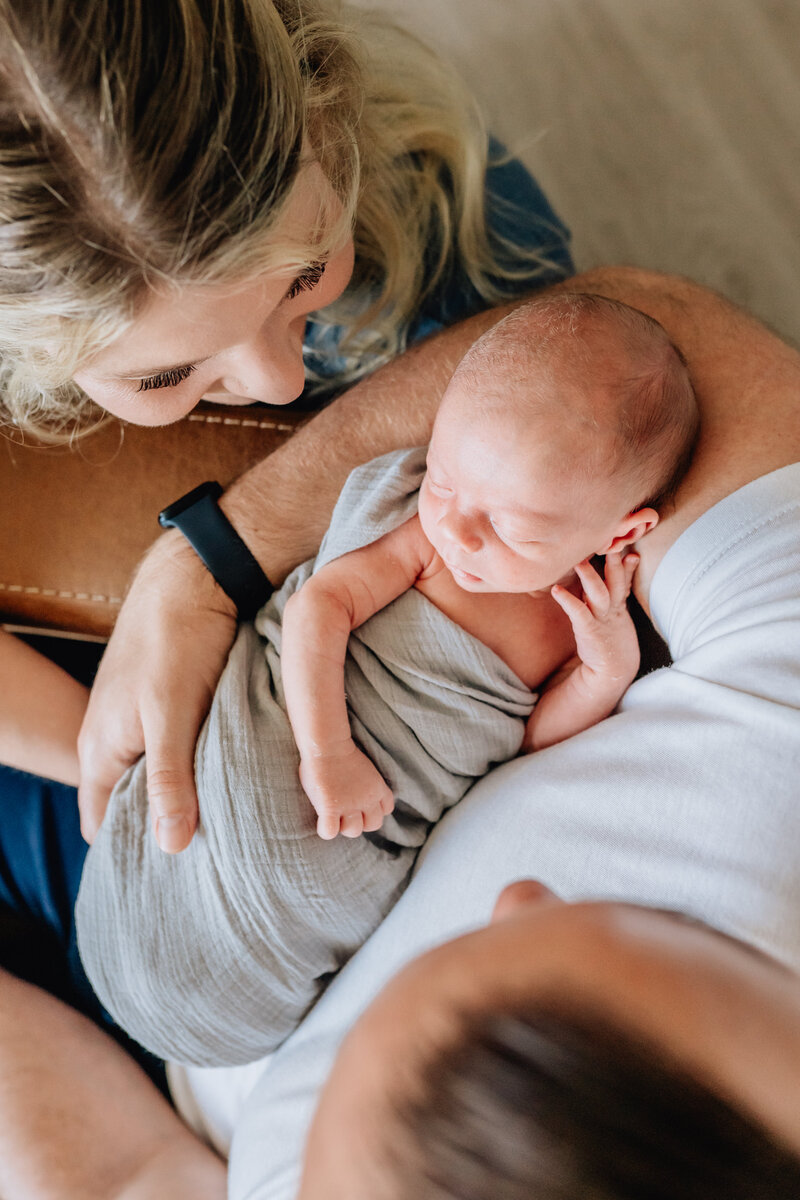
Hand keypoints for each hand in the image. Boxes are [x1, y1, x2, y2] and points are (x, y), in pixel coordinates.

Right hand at [77, 532, 236, 852]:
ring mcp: (143, 719)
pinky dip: (201, 767)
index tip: (173, 881)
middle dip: (164, 831)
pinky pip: (181, 749)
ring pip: (161, 777)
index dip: (130, 853)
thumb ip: (168, 780)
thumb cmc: (176, 639)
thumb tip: (169, 846)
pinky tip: (235, 780)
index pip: (102, 824)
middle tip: (214, 863)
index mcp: (101, 749)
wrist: (198, 574)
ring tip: (233, 830)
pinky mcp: (173, 702)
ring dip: (188, 798)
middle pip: (132, 804)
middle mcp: (115, 739)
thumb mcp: (170, 715)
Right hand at [299, 741, 393, 839]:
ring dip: (342, 826)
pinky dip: (326, 830)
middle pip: (373, 825)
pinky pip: (330, 832)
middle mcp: (367, 799)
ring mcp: (349, 805)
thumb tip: (356, 796)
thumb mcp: (367, 770)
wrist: (328, 744)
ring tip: (332, 814)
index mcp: (378, 788)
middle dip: (361, 822)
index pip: (386, 810)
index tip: (360, 805)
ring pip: (353, 831)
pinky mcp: (330, 808)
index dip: (373, 810)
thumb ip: (366, 786)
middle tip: (346, 812)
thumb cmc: (341, 752)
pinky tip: (322, 819)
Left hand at [551, 552, 640, 695]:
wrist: (612, 670)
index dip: (626, 565)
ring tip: (580, 562)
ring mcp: (602, 620)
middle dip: (613, 564)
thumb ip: (611, 591)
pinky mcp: (589, 632)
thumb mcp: (615, 613)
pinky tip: (556, 590)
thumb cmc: (609, 638)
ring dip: (591, 577)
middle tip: (607, 543)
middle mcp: (612, 609)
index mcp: (618, 603)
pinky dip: (568, 601)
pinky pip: (579, 613)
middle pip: (615, 582)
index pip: (624, 579)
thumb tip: (605, 573)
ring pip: (599, 594)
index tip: (628, 548)